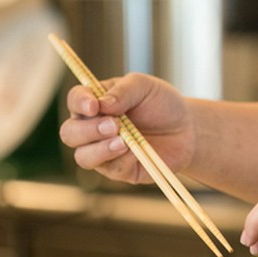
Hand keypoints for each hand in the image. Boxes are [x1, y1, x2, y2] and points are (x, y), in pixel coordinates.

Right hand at [58, 73, 194, 184]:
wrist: (187, 129)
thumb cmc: (162, 104)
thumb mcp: (146, 86)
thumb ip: (124, 90)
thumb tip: (102, 104)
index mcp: (96, 102)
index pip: (75, 100)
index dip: (79, 103)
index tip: (93, 105)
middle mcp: (93, 128)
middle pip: (70, 133)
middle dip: (88, 130)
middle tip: (114, 124)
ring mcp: (102, 151)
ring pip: (83, 157)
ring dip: (100, 149)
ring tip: (123, 141)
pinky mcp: (118, 169)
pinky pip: (110, 169)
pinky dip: (122, 159)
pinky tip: (135, 150)